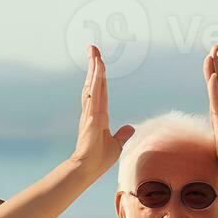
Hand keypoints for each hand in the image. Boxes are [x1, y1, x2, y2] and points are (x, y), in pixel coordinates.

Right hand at [71, 46, 133, 169]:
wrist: (87, 169)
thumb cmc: (98, 159)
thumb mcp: (116, 145)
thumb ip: (122, 135)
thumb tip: (130, 128)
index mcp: (98, 114)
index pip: (100, 90)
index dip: (99, 75)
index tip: (98, 60)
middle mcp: (92, 111)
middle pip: (94, 83)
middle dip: (94, 65)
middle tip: (93, 47)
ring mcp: (90, 114)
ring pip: (93, 87)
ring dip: (95, 70)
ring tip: (95, 54)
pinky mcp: (91, 119)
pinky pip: (95, 97)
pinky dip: (96, 84)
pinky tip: (97, 73)